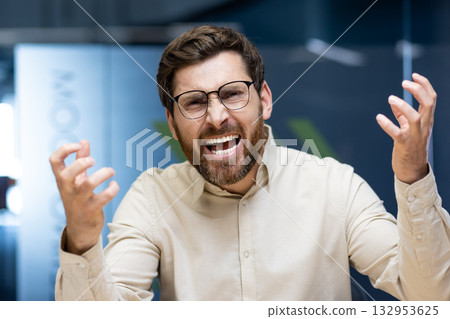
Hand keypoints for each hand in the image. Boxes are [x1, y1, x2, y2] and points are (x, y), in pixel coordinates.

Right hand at [49, 140, 118, 254]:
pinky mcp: (91, 210)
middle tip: (94, 161)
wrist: (80, 228)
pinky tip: (114, 185)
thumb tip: (84, 141)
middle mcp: (68, 189)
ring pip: (88, 185)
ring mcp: (79, 201)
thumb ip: (80, 160)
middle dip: (81, 164)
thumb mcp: (77, 179)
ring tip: (111, 171)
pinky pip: (103, 198)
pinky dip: (112, 189)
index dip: (64, 149)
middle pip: (67, 174)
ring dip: (103, 174)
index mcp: (62, 180)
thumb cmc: (78, 199)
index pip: (54, 161)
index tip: (77, 145)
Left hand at [376, 73, 435, 183]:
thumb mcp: (409, 131)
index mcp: (426, 121)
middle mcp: (424, 127)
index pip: (431, 99)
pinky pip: (397, 133)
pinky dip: (388, 124)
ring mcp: (415, 137)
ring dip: (403, 105)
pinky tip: (379, 118)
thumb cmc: (410, 149)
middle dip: (418, 90)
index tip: (414, 75)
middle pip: (428, 104)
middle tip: (404, 82)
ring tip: (390, 98)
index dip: (424, 85)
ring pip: (415, 117)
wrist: (412, 172)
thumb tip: (394, 105)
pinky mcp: (404, 145)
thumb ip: (402, 117)